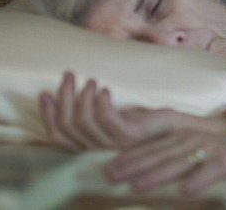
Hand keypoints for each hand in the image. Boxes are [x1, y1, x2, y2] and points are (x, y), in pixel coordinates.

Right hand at [39, 71, 225, 150]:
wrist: (180, 126)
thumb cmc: (147, 118)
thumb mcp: (116, 113)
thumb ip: (95, 110)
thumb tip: (73, 88)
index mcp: (92, 146)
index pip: (58, 136)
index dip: (49, 114)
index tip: (45, 92)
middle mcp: (100, 150)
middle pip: (69, 126)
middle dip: (64, 98)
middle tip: (69, 75)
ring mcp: (115, 145)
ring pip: (84, 121)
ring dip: (82, 96)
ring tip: (90, 79)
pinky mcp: (131, 137)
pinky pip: (107, 119)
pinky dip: (102, 102)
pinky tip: (105, 88)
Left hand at [104, 122, 225, 193]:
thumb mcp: (209, 149)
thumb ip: (185, 154)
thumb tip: (161, 172)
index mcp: (192, 134)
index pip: (155, 146)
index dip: (130, 156)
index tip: (106, 167)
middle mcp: (200, 138)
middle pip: (161, 152)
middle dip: (134, 164)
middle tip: (109, 175)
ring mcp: (216, 149)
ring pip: (181, 161)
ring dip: (158, 172)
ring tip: (137, 186)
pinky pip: (214, 170)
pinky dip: (200, 179)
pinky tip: (186, 190)